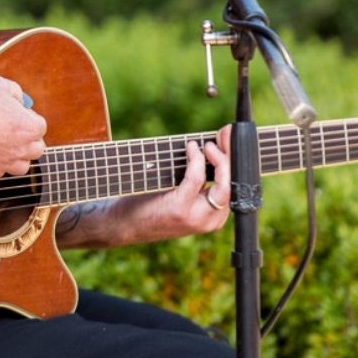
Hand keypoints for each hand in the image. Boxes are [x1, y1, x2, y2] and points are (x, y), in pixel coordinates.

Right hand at [0, 75, 46, 178]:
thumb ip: (16, 94)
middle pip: (36, 149)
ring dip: (17, 156)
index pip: (40, 125)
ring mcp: (4, 163)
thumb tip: (18, 101)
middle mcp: (20, 149)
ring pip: (21, 166)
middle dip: (29, 138)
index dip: (28, 116)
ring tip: (5, 145)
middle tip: (15, 128)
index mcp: (29, 128)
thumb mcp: (0, 85)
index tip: (17, 112)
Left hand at [57, 126, 232, 249]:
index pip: (236, 186)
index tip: (231, 137)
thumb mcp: (179, 193)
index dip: (236, 159)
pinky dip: (195, 159)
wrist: (122, 225)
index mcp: (214, 217)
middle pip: (234, 183)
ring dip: (218, 158)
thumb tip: (210, 146)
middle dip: (232, 155)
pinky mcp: (180, 210)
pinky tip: (191, 148)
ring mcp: (196, 218)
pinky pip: (196, 179)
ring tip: (208, 143)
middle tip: (227, 133)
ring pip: (223, 183)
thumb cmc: (148, 204)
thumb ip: (197, 179)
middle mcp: (210, 220)